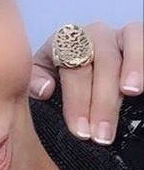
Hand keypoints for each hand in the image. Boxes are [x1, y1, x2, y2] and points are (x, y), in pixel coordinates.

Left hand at [29, 22, 142, 144]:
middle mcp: (93, 34)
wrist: (81, 68)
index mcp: (64, 43)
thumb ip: (35, 83)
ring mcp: (119, 35)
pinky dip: (142, 59)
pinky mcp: (137, 39)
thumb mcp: (41, 79)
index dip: (76, 100)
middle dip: (101, 101)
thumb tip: (45, 89)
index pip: (71, 68)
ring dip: (131, 68)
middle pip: (101, 61)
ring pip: (127, 44)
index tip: (80, 130)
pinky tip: (140, 84)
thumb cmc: (58, 79)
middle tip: (101, 134)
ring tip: (130, 93)